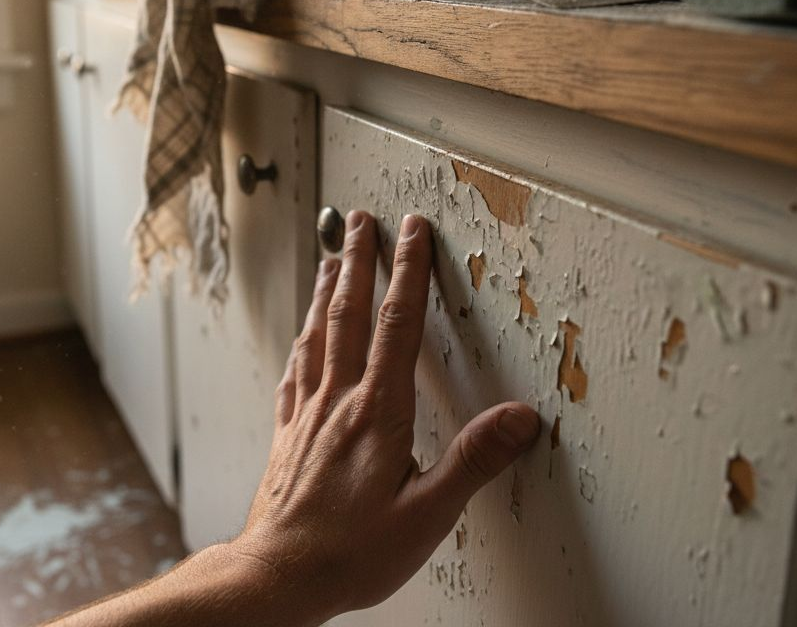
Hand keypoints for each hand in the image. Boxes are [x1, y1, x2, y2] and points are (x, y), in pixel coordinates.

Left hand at [231, 211, 541, 623]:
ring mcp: (306, 416)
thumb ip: (473, 462)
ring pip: (316, 334)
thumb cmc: (349, 553)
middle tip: (357, 219)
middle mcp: (337, 403)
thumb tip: (518, 419)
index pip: (396, 324)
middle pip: (347, 313)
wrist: (278, 576)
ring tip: (328, 257)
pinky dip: (301, 340)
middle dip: (356, 260)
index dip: (406, 271)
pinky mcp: (286, 435)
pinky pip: (294, 371)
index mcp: (377, 413)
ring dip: (324, 289)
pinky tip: (301, 337)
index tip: (411, 231)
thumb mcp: (427, 514)